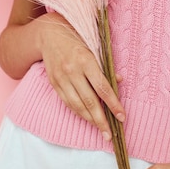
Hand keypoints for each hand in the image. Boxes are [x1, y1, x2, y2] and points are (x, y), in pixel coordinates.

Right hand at [38, 12, 124, 140]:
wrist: (48, 34)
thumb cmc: (75, 38)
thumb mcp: (93, 47)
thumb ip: (105, 66)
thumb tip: (119, 82)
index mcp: (85, 60)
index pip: (102, 87)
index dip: (113, 104)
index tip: (121, 117)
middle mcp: (72, 71)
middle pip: (90, 101)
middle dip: (101, 120)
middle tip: (110, 134)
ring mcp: (61, 78)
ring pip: (77, 105)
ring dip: (90, 120)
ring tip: (100, 129)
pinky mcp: (54, 83)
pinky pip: (67, 102)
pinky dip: (78, 112)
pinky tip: (87, 118)